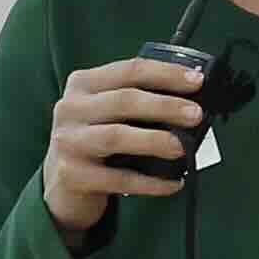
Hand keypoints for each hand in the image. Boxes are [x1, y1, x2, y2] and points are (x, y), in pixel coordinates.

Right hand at [40, 58, 205, 234]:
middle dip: (165, 106)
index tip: (196, 81)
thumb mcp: (105, 113)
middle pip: (124, 100)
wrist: (62, 188)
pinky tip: (172, 183)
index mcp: (82, 84)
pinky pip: (119, 178)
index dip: (166, 74)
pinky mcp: (73, 175)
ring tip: (182, 148)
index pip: (129, 70)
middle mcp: (71, 108)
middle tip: (195, 115)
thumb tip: (189, 102)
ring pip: (117, 136)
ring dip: (155, 141)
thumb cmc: (94, 143)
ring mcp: (69, 142)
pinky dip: (149, 182)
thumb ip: (136, 101)